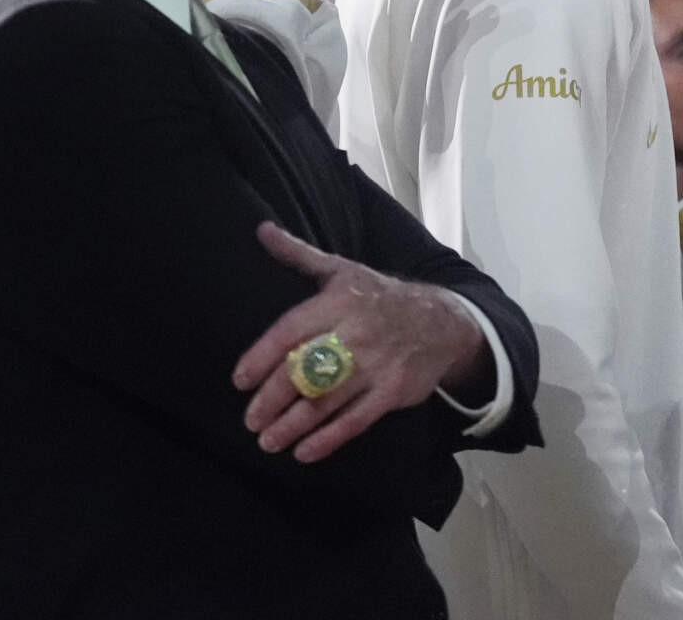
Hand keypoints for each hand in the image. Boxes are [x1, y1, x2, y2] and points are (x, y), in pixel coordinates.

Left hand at [232, 221, 487, 462]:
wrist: (442, 321)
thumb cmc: (380, 296)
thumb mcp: (343, 270)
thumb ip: (299, 254)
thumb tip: (262, 230)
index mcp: (340, 301)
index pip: (291, 330)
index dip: (262, 356)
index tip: (240, 380)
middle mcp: (357, 332)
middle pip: (304, 370)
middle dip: (272, 400)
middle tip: (250, 420)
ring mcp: (377, 365)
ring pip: (326, 401)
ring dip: (292, 426)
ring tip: (268, 441)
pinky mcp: (393, 391)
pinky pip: (355, 421)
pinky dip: (328, 439)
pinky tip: (304, 452)